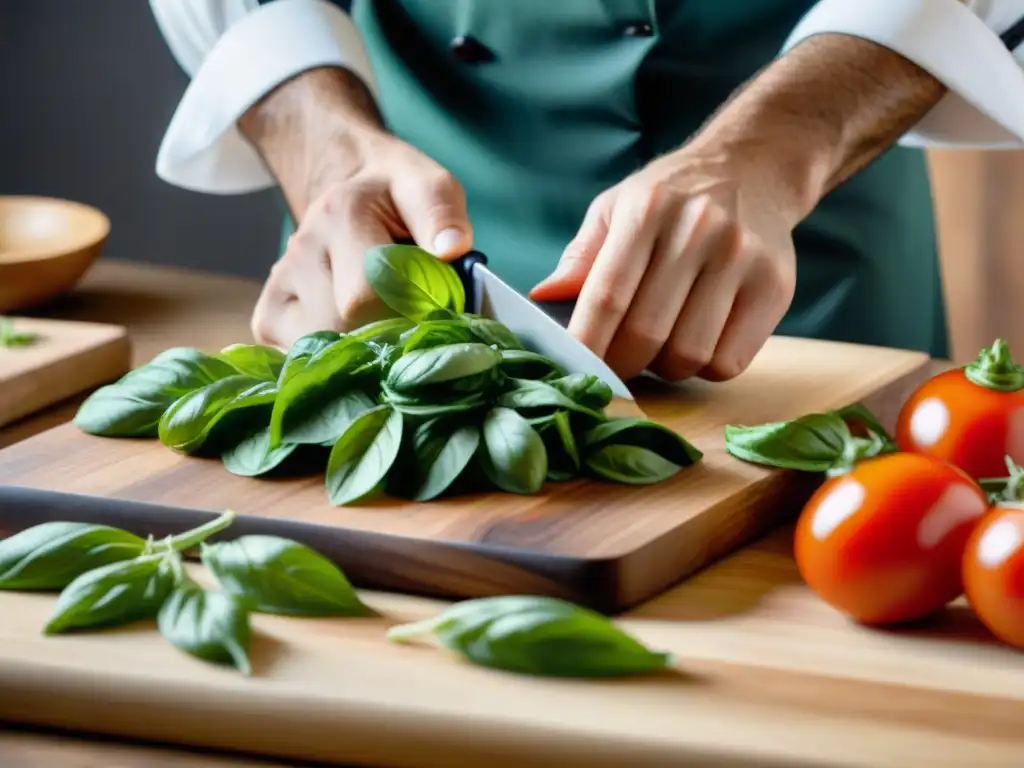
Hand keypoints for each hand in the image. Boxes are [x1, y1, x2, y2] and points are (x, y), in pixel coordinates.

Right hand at [250, 133, 472, 348]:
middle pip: (347, 328)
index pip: (370, 293)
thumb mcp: (428, 186)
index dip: (410, 313)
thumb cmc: (396, 198)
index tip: (437, 310)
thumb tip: (452, 248)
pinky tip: (355, 332)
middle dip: (390, 333)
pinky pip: (304, 360)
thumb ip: (441, 213)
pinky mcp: (267, 318)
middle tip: (413, 317)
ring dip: (364, 348)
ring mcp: (277, 287)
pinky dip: (337, 358)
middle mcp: (301, 252)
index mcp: (340, 215)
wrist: (346, 192)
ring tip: (383, 317)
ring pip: (325, 350)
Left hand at [529, 150, 798, 382]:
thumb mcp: (616, 207)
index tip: (570, 372)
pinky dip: (704, 368)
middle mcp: (698, 231)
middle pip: (646, 334)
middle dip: (621, 364)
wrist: (754, 168)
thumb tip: (543, 298)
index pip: (607, 296)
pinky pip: (729, 362)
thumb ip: (582, 256)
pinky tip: (698, 342)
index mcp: (647, 212)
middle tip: (614, 363)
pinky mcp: (775, 288)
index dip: (585, 345)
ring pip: (689, 355)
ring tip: (661, 344)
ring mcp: (741, 260)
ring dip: (665, 368)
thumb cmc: (671, 198)